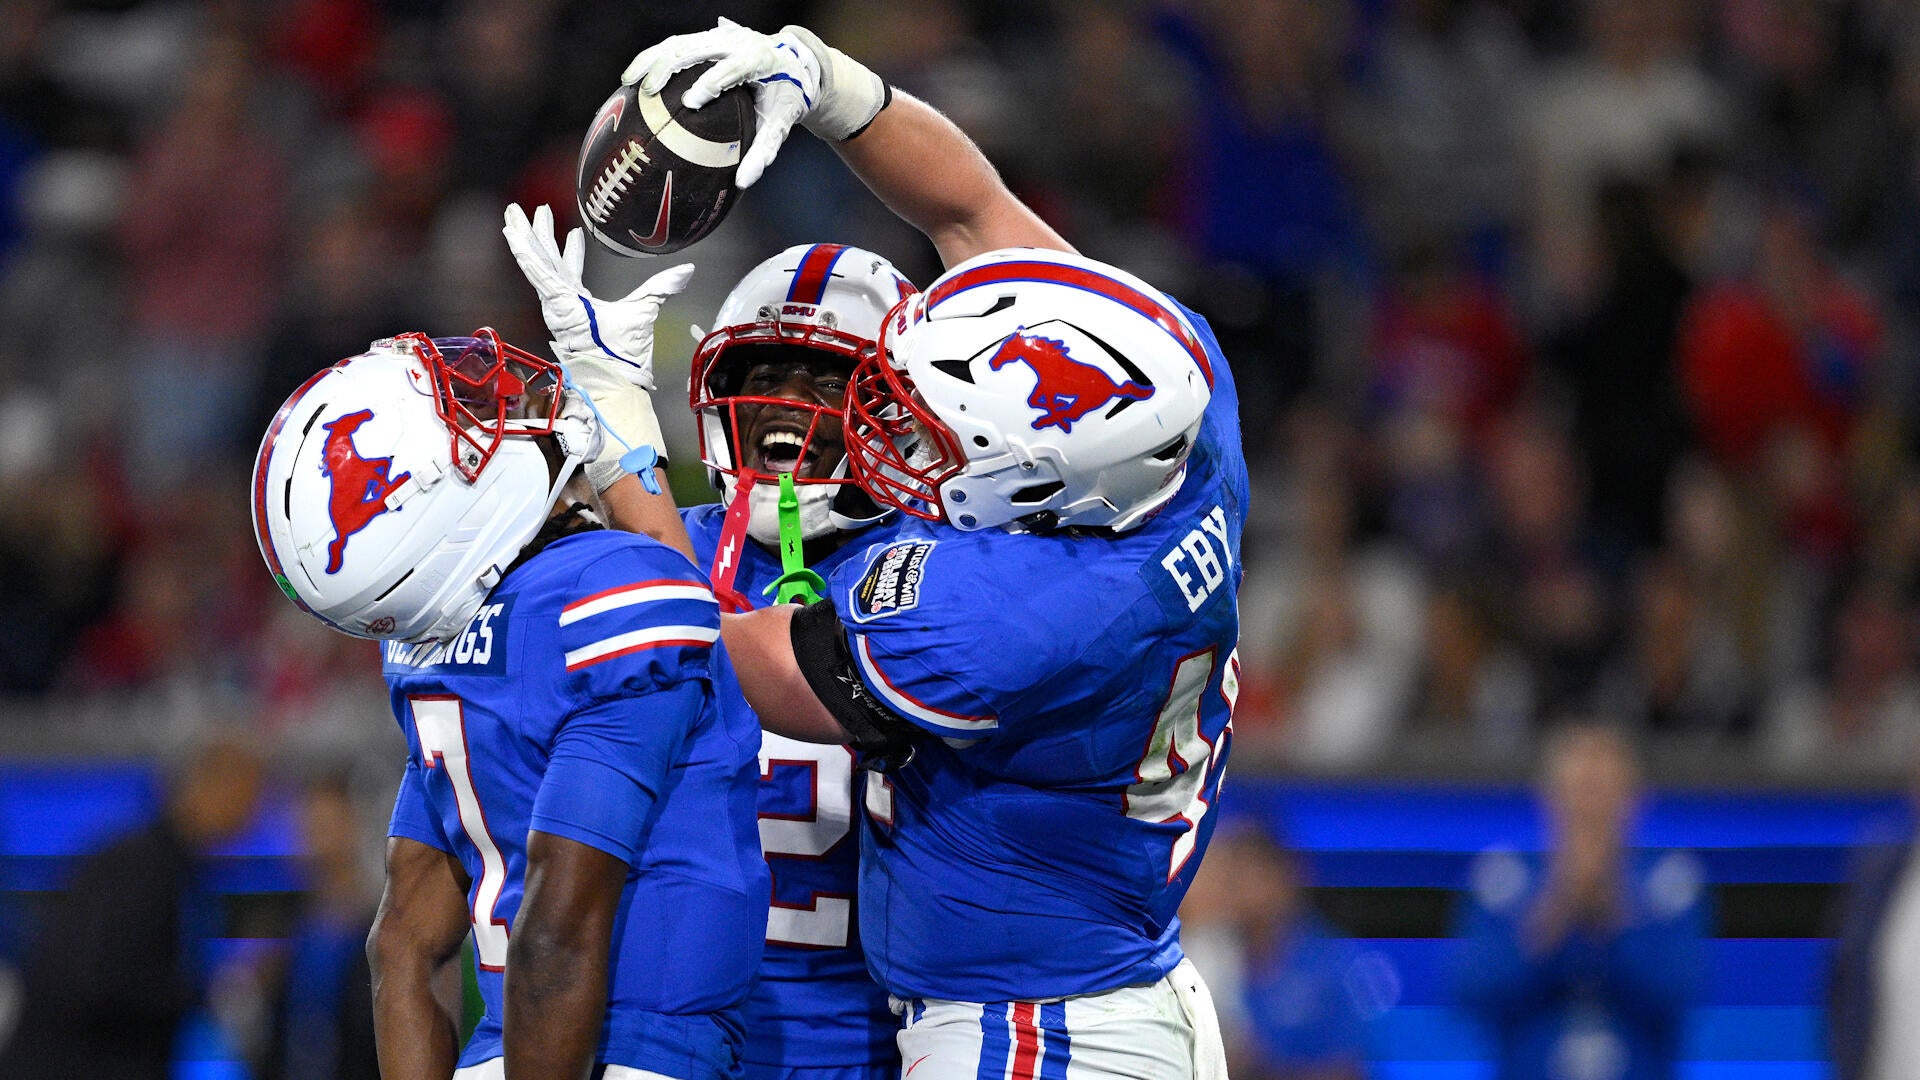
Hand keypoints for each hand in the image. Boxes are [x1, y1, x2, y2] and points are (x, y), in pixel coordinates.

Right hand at [501, 203, 692, 388]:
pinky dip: (525, 255)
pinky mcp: (554, 302)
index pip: (572, 271)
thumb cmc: (626, 350)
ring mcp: (556, 302)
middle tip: (533, 213)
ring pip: (536, 261)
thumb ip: (662, 286)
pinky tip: (515, 237)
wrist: (617, 369)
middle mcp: (565, 301)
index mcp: (582, 303)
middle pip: (548, 260)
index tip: (574, 234)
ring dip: (524, 237)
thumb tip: (686, 270)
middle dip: (540, 236)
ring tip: (513, 215)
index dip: (571, 251)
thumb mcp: (646, 306)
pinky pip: (537, 273)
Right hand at [621, 18, 820, 188]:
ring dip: (652, 59)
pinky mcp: (705, 37)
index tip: (691, 102)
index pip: (733, 68)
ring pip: (679, 42)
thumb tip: (744, 182)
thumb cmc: (783, 98)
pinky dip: (652, 57)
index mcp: (759, 59)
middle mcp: (737, 41)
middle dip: (670, 66)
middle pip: (697, 47)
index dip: (712, 83)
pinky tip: (633, 76)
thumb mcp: (779, 125)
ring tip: (630, 81)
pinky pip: (674, 44)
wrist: (791, 66)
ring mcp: (719, 36)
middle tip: (649, 90)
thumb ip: (763, 152)